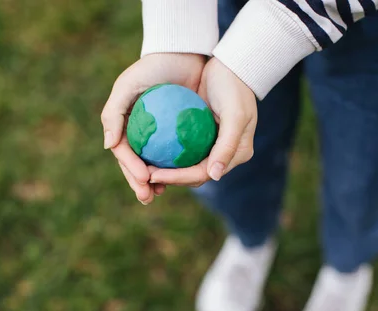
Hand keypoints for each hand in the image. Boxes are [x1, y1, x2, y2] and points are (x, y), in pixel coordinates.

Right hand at [101, 53, 205, 203]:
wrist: (183, 53)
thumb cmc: (153, 67)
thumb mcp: (128, 84)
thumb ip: (113, 113)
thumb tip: (108, 145)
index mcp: (124, 125)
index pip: (124, 153)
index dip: (131, 169)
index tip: (144, 179)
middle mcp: (139, 132)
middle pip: (137, 164)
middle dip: (140, 184)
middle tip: (148, 197)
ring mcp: (158, 135)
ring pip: (156, 164)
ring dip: (157, 182)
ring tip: (161, 193)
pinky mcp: (177, 135)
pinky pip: (176, 155)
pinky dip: (178, 168)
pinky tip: (184, 177)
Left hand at [149, 57, 256, 186]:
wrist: (232, 64)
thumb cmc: (235, 88)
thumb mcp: (235, 116)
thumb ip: (227, 146)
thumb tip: (214, 176)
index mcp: (236, 155)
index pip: (202, 174)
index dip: (177, 178)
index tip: (153, 175)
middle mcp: (224, 154)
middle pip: (192, 174)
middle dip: (168, 179)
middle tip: (143, 176)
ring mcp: (212, 144)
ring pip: (185, 164)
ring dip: (164, 169)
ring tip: (142, 167)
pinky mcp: (201, 134)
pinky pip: (181, 147)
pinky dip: (165, 150)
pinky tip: (146, 148)